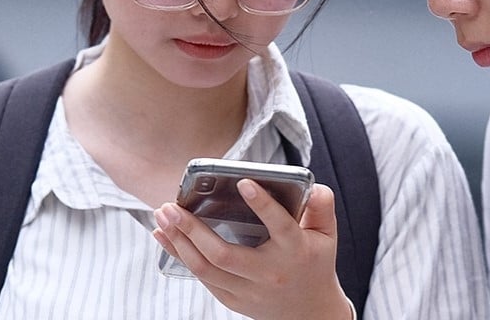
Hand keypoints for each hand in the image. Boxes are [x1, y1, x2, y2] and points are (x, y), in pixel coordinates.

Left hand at [153, 181, 352, 319]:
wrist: (310, 312)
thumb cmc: (315, 263)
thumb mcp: (326, 234)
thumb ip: (322, 207)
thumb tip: (313, 188)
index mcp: (295, 251)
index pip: (279, 226)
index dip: (262, 204)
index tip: (242, 183)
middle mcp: (269, 273)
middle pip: (224, 254)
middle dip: (193, 230)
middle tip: (172, 206)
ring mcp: (248, 290)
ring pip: (206, 268)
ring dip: (179, 242)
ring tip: (162, 216)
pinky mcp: (233, 299)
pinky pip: (203, 278)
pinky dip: (181, 256)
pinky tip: (166, 236)